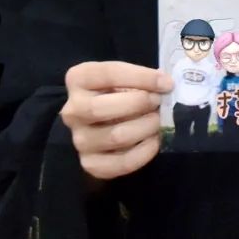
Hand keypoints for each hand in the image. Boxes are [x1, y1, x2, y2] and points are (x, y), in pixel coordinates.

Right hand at [61, 60, 174, 181]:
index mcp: (78, 79)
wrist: (104, 121)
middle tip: (159, 102)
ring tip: (158, 121)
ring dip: (144, 127)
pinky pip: (119, 162)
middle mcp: (72, 110)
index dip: (141, 78)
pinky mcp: (90, 163)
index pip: (109, 74)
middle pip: (101, 108)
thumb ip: (140, 78)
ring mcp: (79, 139)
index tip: (166, 83)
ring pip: (115, 136)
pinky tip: (154, 141)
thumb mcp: (124, 76)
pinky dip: (143, 153)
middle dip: (138, 104)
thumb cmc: (118, 92)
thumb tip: (165, 84)